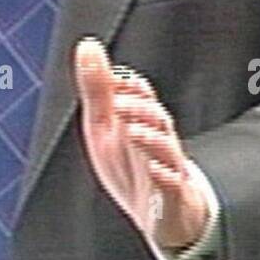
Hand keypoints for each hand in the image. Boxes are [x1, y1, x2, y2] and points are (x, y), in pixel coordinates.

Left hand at [74, 37, 207, 251]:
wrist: (162, 215)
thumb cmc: (131, 164)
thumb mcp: (106, 126)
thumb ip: (97, 88)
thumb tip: (87, 45)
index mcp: (142, 120)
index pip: (141, 95)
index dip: (128, 87)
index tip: (113, 80)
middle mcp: (158, 140)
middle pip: (156, 118)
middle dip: (138, 109)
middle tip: (117, 105)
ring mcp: (168, 168)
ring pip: (165, 149)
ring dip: (149, 139)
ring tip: (131, 132)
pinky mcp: (173, 197)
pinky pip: (172, 186)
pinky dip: (164, 178)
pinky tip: (152, 171)